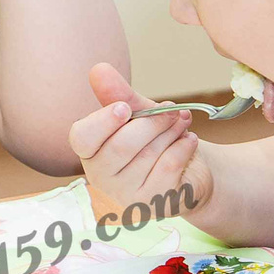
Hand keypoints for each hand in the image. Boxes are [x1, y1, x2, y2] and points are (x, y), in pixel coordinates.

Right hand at [69, 63, 210, 226]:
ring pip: (147, 156)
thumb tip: (98, 70)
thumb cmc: (158, 140)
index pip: (82, 138)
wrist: (191, 170)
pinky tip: (189, 141)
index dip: (102, 122)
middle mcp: (102, 177)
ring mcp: (127, 195)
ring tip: (182, 122)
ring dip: (171, 131)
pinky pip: (168, 167)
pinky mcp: (153, 203)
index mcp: (91, 152)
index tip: (125, 107)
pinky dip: (183, 147)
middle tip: (171, 111)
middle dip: (151, 123)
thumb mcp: (140, 114)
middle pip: (120, 146)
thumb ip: (119, 95)